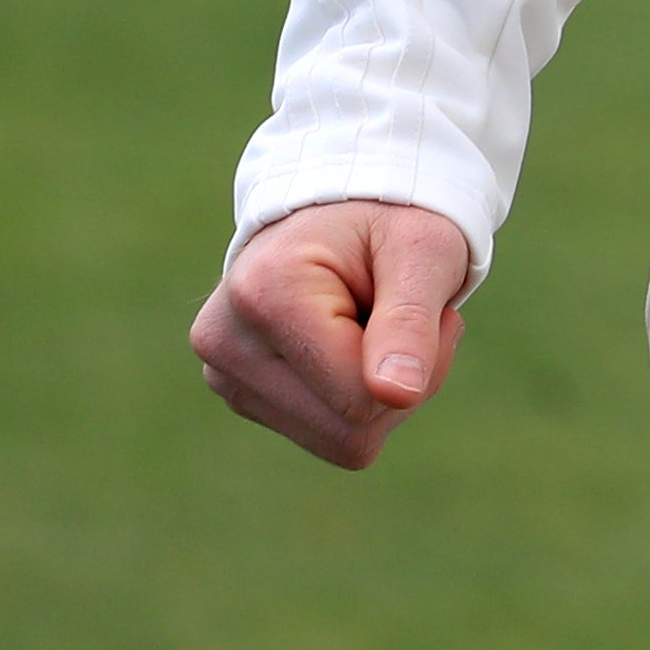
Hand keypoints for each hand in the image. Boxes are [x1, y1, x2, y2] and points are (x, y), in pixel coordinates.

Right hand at [190, 198, 473, 468]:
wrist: (347, 208)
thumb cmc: (392, 219)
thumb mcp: (422, 251)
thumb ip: (410, 321)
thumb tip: (396, 395)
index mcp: (265, 292)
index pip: (360, 395)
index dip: (421, 362)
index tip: (425, 301)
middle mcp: (225, 340)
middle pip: (347, 429)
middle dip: (402, 384)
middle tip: (407, 314)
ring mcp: (224, 374)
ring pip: (339, 441)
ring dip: (381, 393)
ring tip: (375, 324)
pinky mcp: (239, 394)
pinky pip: (325, 436)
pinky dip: (357, 401)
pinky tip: (350, 345)